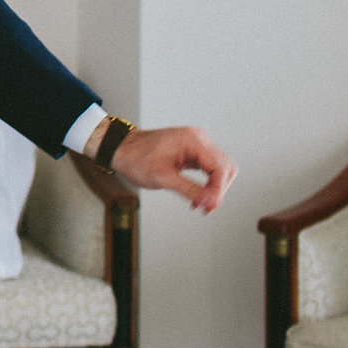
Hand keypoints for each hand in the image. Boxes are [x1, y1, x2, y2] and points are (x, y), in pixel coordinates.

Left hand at [108, 124, 235, 213]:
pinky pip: (210, 168)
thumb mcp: (162, 177)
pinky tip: (199, 196)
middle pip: (225, 167)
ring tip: (202, 204)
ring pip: (221, 168)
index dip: (218, 190)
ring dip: (215, 188)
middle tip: (206, 208)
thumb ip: (189, 190)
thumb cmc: (136, 158)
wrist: (122, 149)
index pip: (219, 167)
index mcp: (192, 140)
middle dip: (219, 190)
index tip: (209, 206)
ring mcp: (197, 144)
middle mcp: (199, 139)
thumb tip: (210, 202)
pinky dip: (209, 183)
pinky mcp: (193, 151)